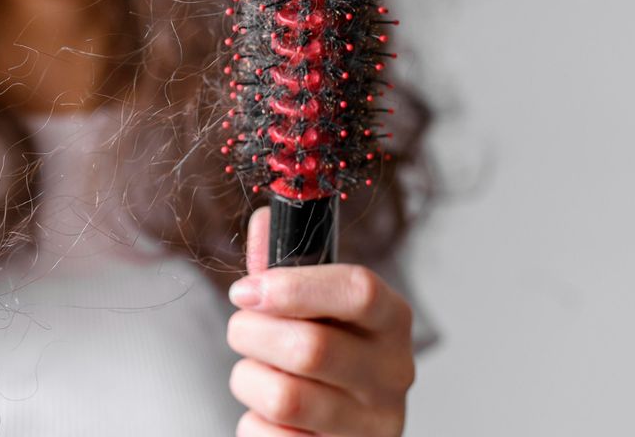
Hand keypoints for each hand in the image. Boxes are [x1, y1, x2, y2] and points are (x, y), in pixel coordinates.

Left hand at [225, 207, 414, 435]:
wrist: (342, 425)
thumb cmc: (325, 351)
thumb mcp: (313, 303)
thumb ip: (284, 263)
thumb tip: (264, 219)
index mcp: (392, 320)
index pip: (358, 291)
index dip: (294, 287)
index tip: (245, 289)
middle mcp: (394, 373)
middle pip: (311, 348)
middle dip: (252, 334)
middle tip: (241, 329)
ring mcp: (373, 425)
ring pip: (285, 398)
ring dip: (249, 380)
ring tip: (256, 373)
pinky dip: (253, 423)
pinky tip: (268, 415)